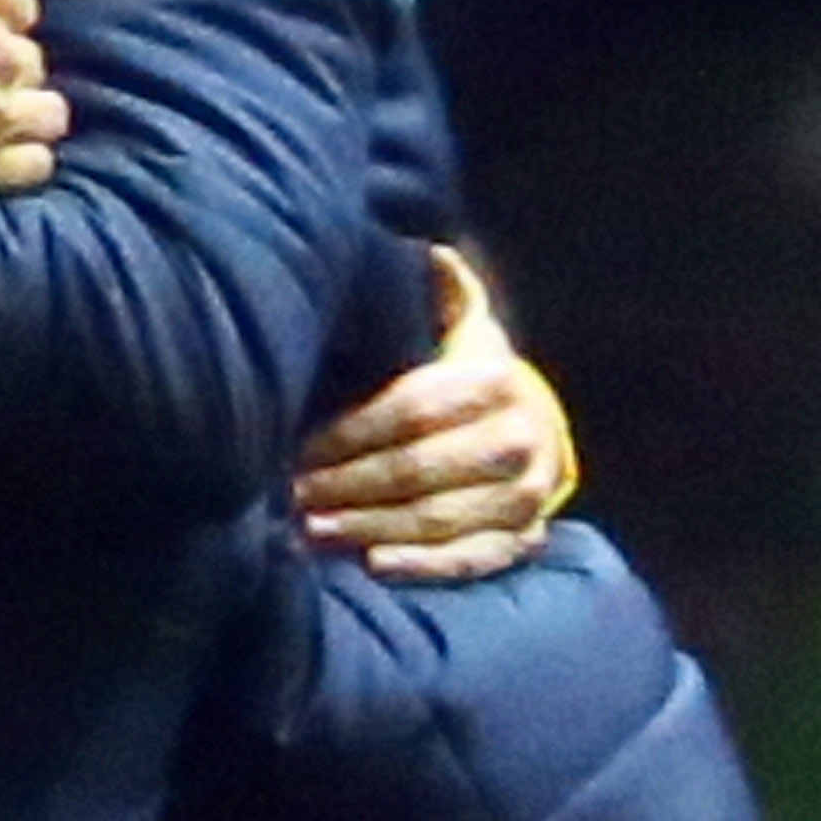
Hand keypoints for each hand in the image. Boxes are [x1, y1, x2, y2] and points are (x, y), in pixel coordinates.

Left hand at [294, 242, 575, 579]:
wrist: (530, 432)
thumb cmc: (464, 379)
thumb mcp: (455, 327)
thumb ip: (437, 294)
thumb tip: (426, 255)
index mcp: (499, 380)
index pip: (412, 410)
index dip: (349, 432)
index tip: (298, 446)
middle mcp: (523, 439)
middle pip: (417, 468)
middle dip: (346, 483)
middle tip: (290, 492)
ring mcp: (528, 495)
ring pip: (437, 517)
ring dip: (367, 525)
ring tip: (309, 528)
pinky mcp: (524, 540)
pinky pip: (472, 560)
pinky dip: (423, 565)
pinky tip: (373, 563)